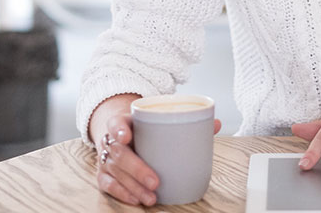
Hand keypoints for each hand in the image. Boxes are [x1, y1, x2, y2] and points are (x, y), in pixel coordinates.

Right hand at [90, 94, 221, 205]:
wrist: (121, 133)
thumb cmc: (145, 129)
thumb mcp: (158, 120)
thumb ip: (186, 121)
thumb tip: (216, 123)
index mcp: (125, 122)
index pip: (117, 122)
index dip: (120, 129)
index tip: (127, 136)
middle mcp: (112, 140)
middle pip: (118, 153)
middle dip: (136, 169)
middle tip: (155, 181)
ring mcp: (106, 158)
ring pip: (115, 172)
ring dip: (133, 187)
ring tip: (151, 197)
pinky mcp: (103, 174)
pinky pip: (108, 185)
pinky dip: (122, 193)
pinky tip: (136, 199)